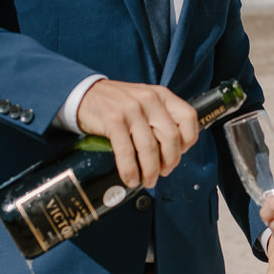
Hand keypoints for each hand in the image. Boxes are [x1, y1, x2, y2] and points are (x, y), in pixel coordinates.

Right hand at [75, 79, 198, 189]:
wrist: (84, 94)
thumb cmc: (117, 102)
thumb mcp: (145, 101)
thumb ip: (161, 118)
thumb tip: (173, 151)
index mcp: (162, 95)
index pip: (189, 118)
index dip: (188, 140)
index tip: (180, 152)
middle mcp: (149, 100)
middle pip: (171, 138)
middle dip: (170, 162)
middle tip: (163, 172)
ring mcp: (131, 109)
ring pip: (150, 148)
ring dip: (150, 170)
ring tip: (147, 180)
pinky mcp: (113, 120)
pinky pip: (127, 151)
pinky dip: (130, 170)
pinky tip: (130, 178)